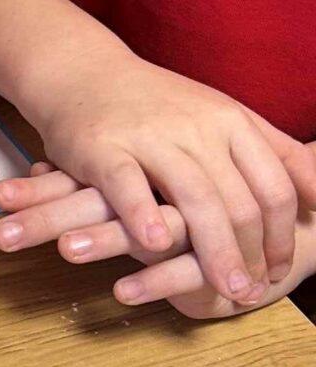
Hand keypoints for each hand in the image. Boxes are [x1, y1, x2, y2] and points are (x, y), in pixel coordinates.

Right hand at [13, 52, 315, 304]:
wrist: (83, 72)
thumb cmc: (155, 104)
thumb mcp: (222, 116)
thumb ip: (270, 151)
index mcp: (232, 123)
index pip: (274, 187)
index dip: (283, 235)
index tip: (278, 270)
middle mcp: (198, 129)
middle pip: (240, 202)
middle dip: (252, 255)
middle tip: (253, 294)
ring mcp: (151, 138)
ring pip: (195, 199)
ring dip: (215, 252)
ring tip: (226, 291)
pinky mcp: (103, 147)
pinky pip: (128, 185)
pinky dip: (144, 216)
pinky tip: (155, 246)